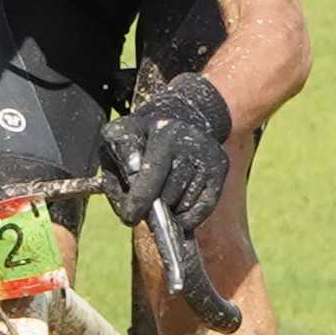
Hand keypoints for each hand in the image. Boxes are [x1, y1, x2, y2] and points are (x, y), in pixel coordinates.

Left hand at [97, 73, 232, 242]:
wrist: (181, 116)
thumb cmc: (141, 135)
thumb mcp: (118, 137)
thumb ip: (116, 168)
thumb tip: (129, 203)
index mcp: (163, 134)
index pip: (152, 175)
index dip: (139, 202)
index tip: (129, 218)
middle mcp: (190, 143)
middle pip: (168, 195)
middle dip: (153, 207)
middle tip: (144, 204)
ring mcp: (207, 156)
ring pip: (185, 204)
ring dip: (170, 211)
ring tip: (162, 196)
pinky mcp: (220, 167)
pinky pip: (204, 207)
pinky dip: (188, 217)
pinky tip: (177, 208)